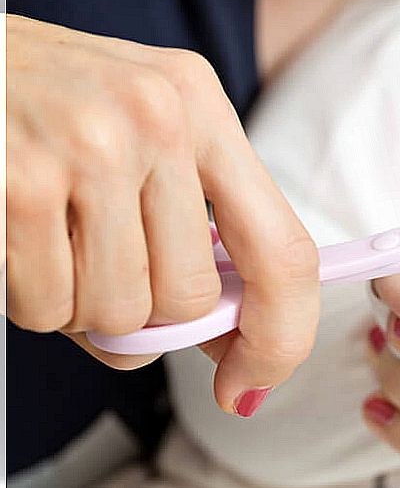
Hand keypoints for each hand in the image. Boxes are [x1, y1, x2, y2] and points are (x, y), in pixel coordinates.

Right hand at [6, 14, 319, 415]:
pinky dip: (29, 297)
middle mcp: (160, 117)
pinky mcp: (21, 184)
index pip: (284, 250)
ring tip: (51, 240)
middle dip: (145, 313)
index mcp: (201, 105)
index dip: (279, 338)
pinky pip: (48, 308)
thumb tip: (233, 341)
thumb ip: (194, 227)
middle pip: (191, 299)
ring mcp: (92, 147)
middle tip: (99, 265)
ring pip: (120, 313)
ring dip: (81, 305)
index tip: (250, 382)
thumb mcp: (138, 132)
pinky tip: (16, 237)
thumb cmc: (46, 108)